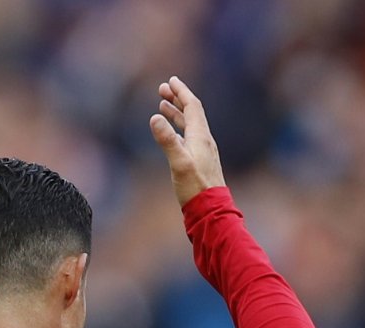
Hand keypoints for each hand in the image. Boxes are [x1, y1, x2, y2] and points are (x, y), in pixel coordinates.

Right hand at [149, 76, 225, 207]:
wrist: (210, 210)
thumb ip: (167, 140)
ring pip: (190, 125)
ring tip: (163, 106)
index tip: (171, 80)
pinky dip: (178, 129)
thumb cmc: (195, 187)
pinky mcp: (200, 161)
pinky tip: (172, 133)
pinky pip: (189, 137)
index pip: (192, 106)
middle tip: (162, 89)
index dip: (181, 91)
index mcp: (200, 136)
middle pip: (192, 112)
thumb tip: (155, 117)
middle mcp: (204, 140)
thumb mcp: (178, 162)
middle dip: (177, 99)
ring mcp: (203, 151)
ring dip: (177, 113)